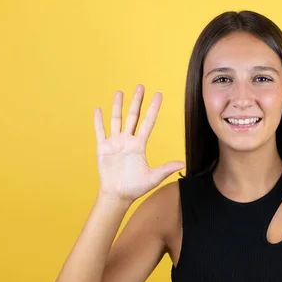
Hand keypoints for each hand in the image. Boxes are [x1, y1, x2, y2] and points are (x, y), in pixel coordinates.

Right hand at [93, 85, 184, 202]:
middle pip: (133, 116)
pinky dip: (99, 121)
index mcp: (140, 145)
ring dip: (117, 106)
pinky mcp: (103, 148)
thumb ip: (166, 169)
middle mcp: (128, 140)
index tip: (158, 95)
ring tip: (119, 92)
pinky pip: (100, 132)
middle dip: (137, 101)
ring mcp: (115, 143)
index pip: (148, 122)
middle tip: (141, 86)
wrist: (118, 195)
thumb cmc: (136, 187)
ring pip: (116, 120)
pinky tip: (98, 109)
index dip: (153, 108)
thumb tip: (183, 164)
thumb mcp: (153, 177)